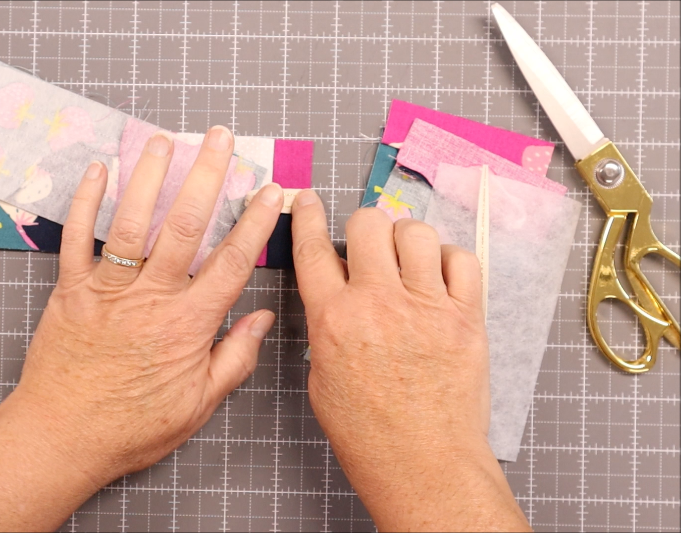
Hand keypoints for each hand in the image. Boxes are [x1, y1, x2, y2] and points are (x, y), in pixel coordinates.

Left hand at [0, 127, 284, 532]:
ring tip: (165, 139)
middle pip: (184, 226)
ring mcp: (108, 289)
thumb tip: (263, 318)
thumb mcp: (198, 406)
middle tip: (220, 138)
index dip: (255, 222)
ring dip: (149, 176)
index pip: (232, 261)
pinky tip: (98, 170)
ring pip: (132, 222)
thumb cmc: (132, 427)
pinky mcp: (70, 290)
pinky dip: (86, 202)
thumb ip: (235, 358)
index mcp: (188, 325)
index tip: (271, 191)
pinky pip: (77, 238)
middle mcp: (151, 298)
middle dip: (206, 175)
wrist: (61, 438)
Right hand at [291, 191, 528, 530]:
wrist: (424, 463)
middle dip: (366, 228)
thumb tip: (336, 294)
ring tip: (408, 263)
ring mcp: (425, 307)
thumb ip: (328, 327)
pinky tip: (440, 280)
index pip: (315, 250)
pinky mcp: (465, 317)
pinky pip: (461, 260)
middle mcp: (378, 304)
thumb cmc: (370, 433)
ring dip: (407, 240)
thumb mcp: (322, 378)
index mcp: (334, 320)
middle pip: (369, 224)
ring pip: (416, 232)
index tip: (311, 201)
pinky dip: (449, 261)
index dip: (310, 217)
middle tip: (370, 247)